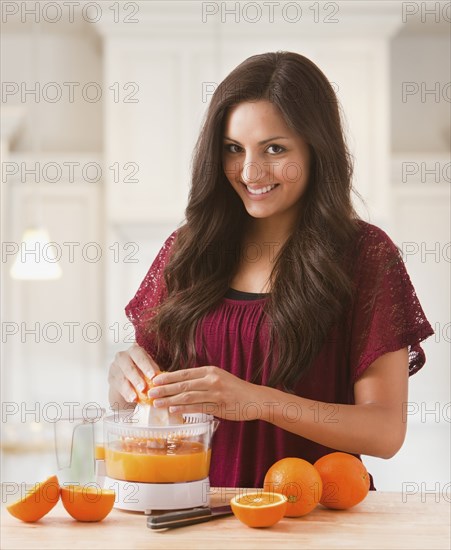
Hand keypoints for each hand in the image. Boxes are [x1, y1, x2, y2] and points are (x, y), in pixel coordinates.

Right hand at [108, 343, 160, 408]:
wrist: (129, 377)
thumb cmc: (143, 370)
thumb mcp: (149, 367)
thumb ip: (154, 370)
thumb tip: (161, 377)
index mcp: (134, 350)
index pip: (140, 357)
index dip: (146, 366)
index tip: (153, 376)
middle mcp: (122, 356)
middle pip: (129, 367)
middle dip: (136, 379)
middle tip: (144, 388)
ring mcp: (115, 367)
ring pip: (121, 378)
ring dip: (129, 389)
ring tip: (136, 397)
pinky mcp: (111, 378)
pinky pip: (118, 387)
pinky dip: (125, 394)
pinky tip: (131, 399)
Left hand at [148, 366, 262, 420]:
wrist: (254, 399)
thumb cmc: (234, 389)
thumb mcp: (218, 378)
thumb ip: (202, 380)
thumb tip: (180, 385)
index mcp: (210, 371)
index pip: (184, 373)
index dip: (168, 377)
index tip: (154, 380)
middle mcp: (211, 380)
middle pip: (183, 384)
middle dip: (165, 389)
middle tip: (150, 393)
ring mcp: (215, 393)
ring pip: (188, 396)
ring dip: (170, 400)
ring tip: (157, 403)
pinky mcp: (219, 406)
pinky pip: (198, 407)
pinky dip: (184, 408)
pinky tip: (173, 410)